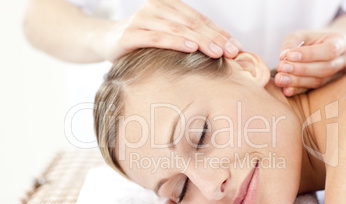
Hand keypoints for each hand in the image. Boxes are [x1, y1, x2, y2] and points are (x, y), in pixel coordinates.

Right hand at [93, 0, 241, 61]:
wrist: (106, 41)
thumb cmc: (142, 41)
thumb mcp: (167, 36)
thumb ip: (187, 38)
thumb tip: (220, 52)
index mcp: (170, 5)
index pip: (200, 19)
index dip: (220, 32)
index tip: (237, 47)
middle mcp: (157, 8)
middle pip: (192, 23)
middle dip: (215, 38)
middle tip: (232, 52)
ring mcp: (143, 19)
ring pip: (178, 29)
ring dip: (200, 41)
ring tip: (217, 52)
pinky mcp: (131, 34)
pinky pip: (157, 38)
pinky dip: (175, 42)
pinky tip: (190, 48)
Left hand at [275, 31, 345, 95]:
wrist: (321, 49)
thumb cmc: (310, 40)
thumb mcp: (301, 35)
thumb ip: (291, 43)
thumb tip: (284, 56)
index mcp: (341, 42)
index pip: (329, 50)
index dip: (309, 54)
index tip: (289, 55)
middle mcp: (344, 60)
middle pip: (325, 68)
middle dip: (301, 69)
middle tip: (281, 68)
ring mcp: (337, 75)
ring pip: (319, 81)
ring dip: (297, 81)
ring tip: (280, 79)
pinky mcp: (326, 86)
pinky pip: (312, 90)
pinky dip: (298, 90)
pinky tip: (286, 90)